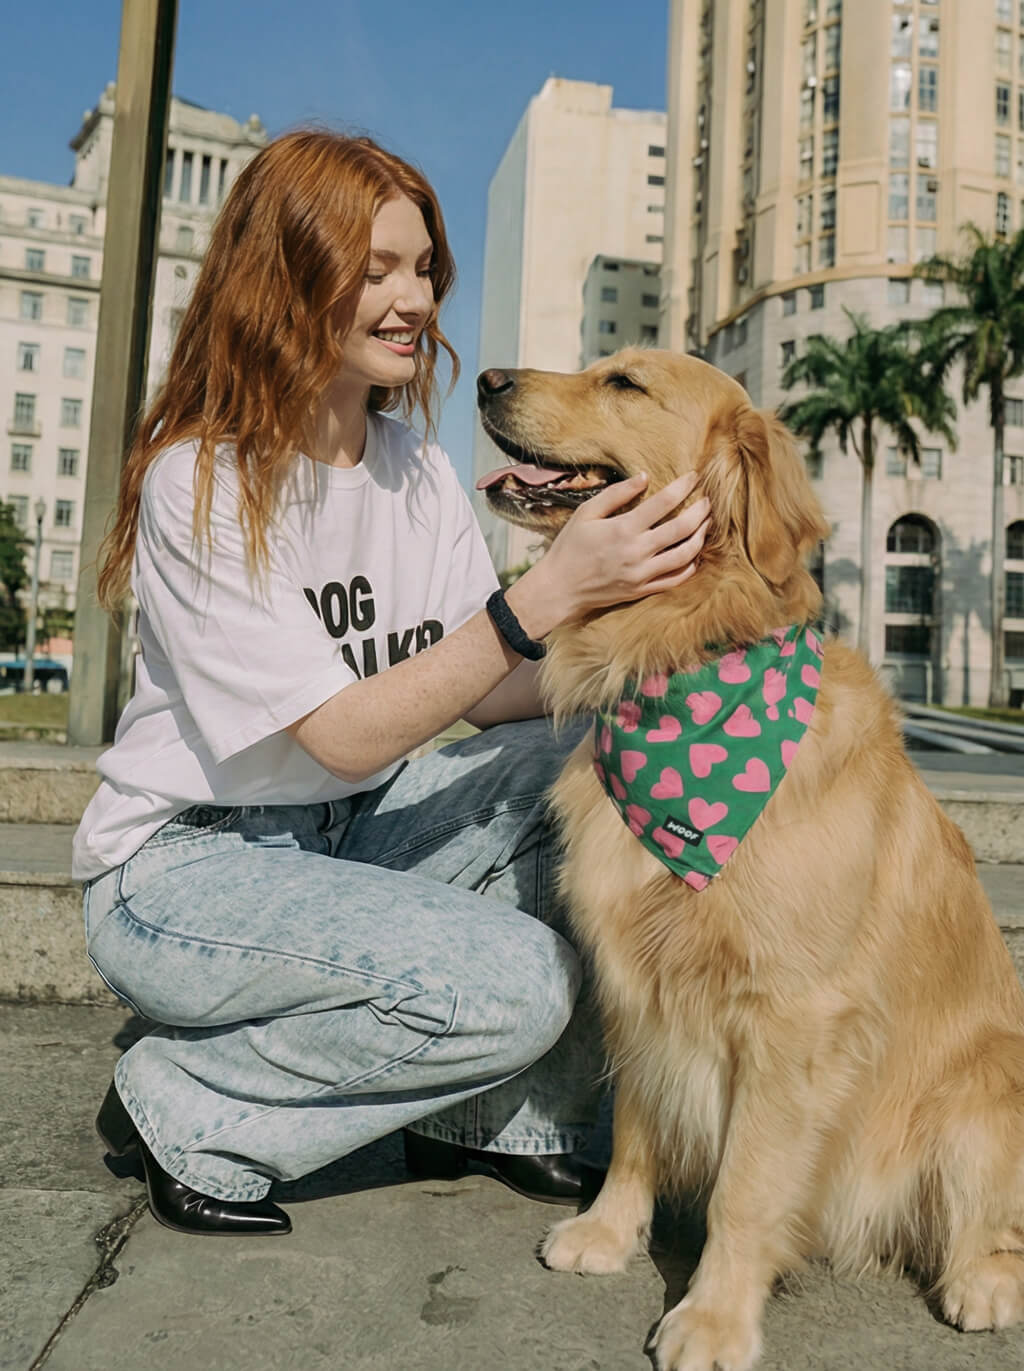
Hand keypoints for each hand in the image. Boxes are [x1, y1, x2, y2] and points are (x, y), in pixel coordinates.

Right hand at [508, 471, 710, 635]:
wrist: (559, 589)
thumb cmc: (570, 548)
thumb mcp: (585, 513)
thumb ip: (616, 494)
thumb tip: (644, 477)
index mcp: (623, 529)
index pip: (664, 502)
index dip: (683, 487)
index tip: (693, 477)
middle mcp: (637, 552)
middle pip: (682, 528)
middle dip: (700, 511)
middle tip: (708, 500)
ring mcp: (642, 574)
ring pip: (686, 555)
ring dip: (701, 537)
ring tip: (706, 524)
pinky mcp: (643, 590)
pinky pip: (676, 579)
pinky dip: (690, 565)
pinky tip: (694, 554)